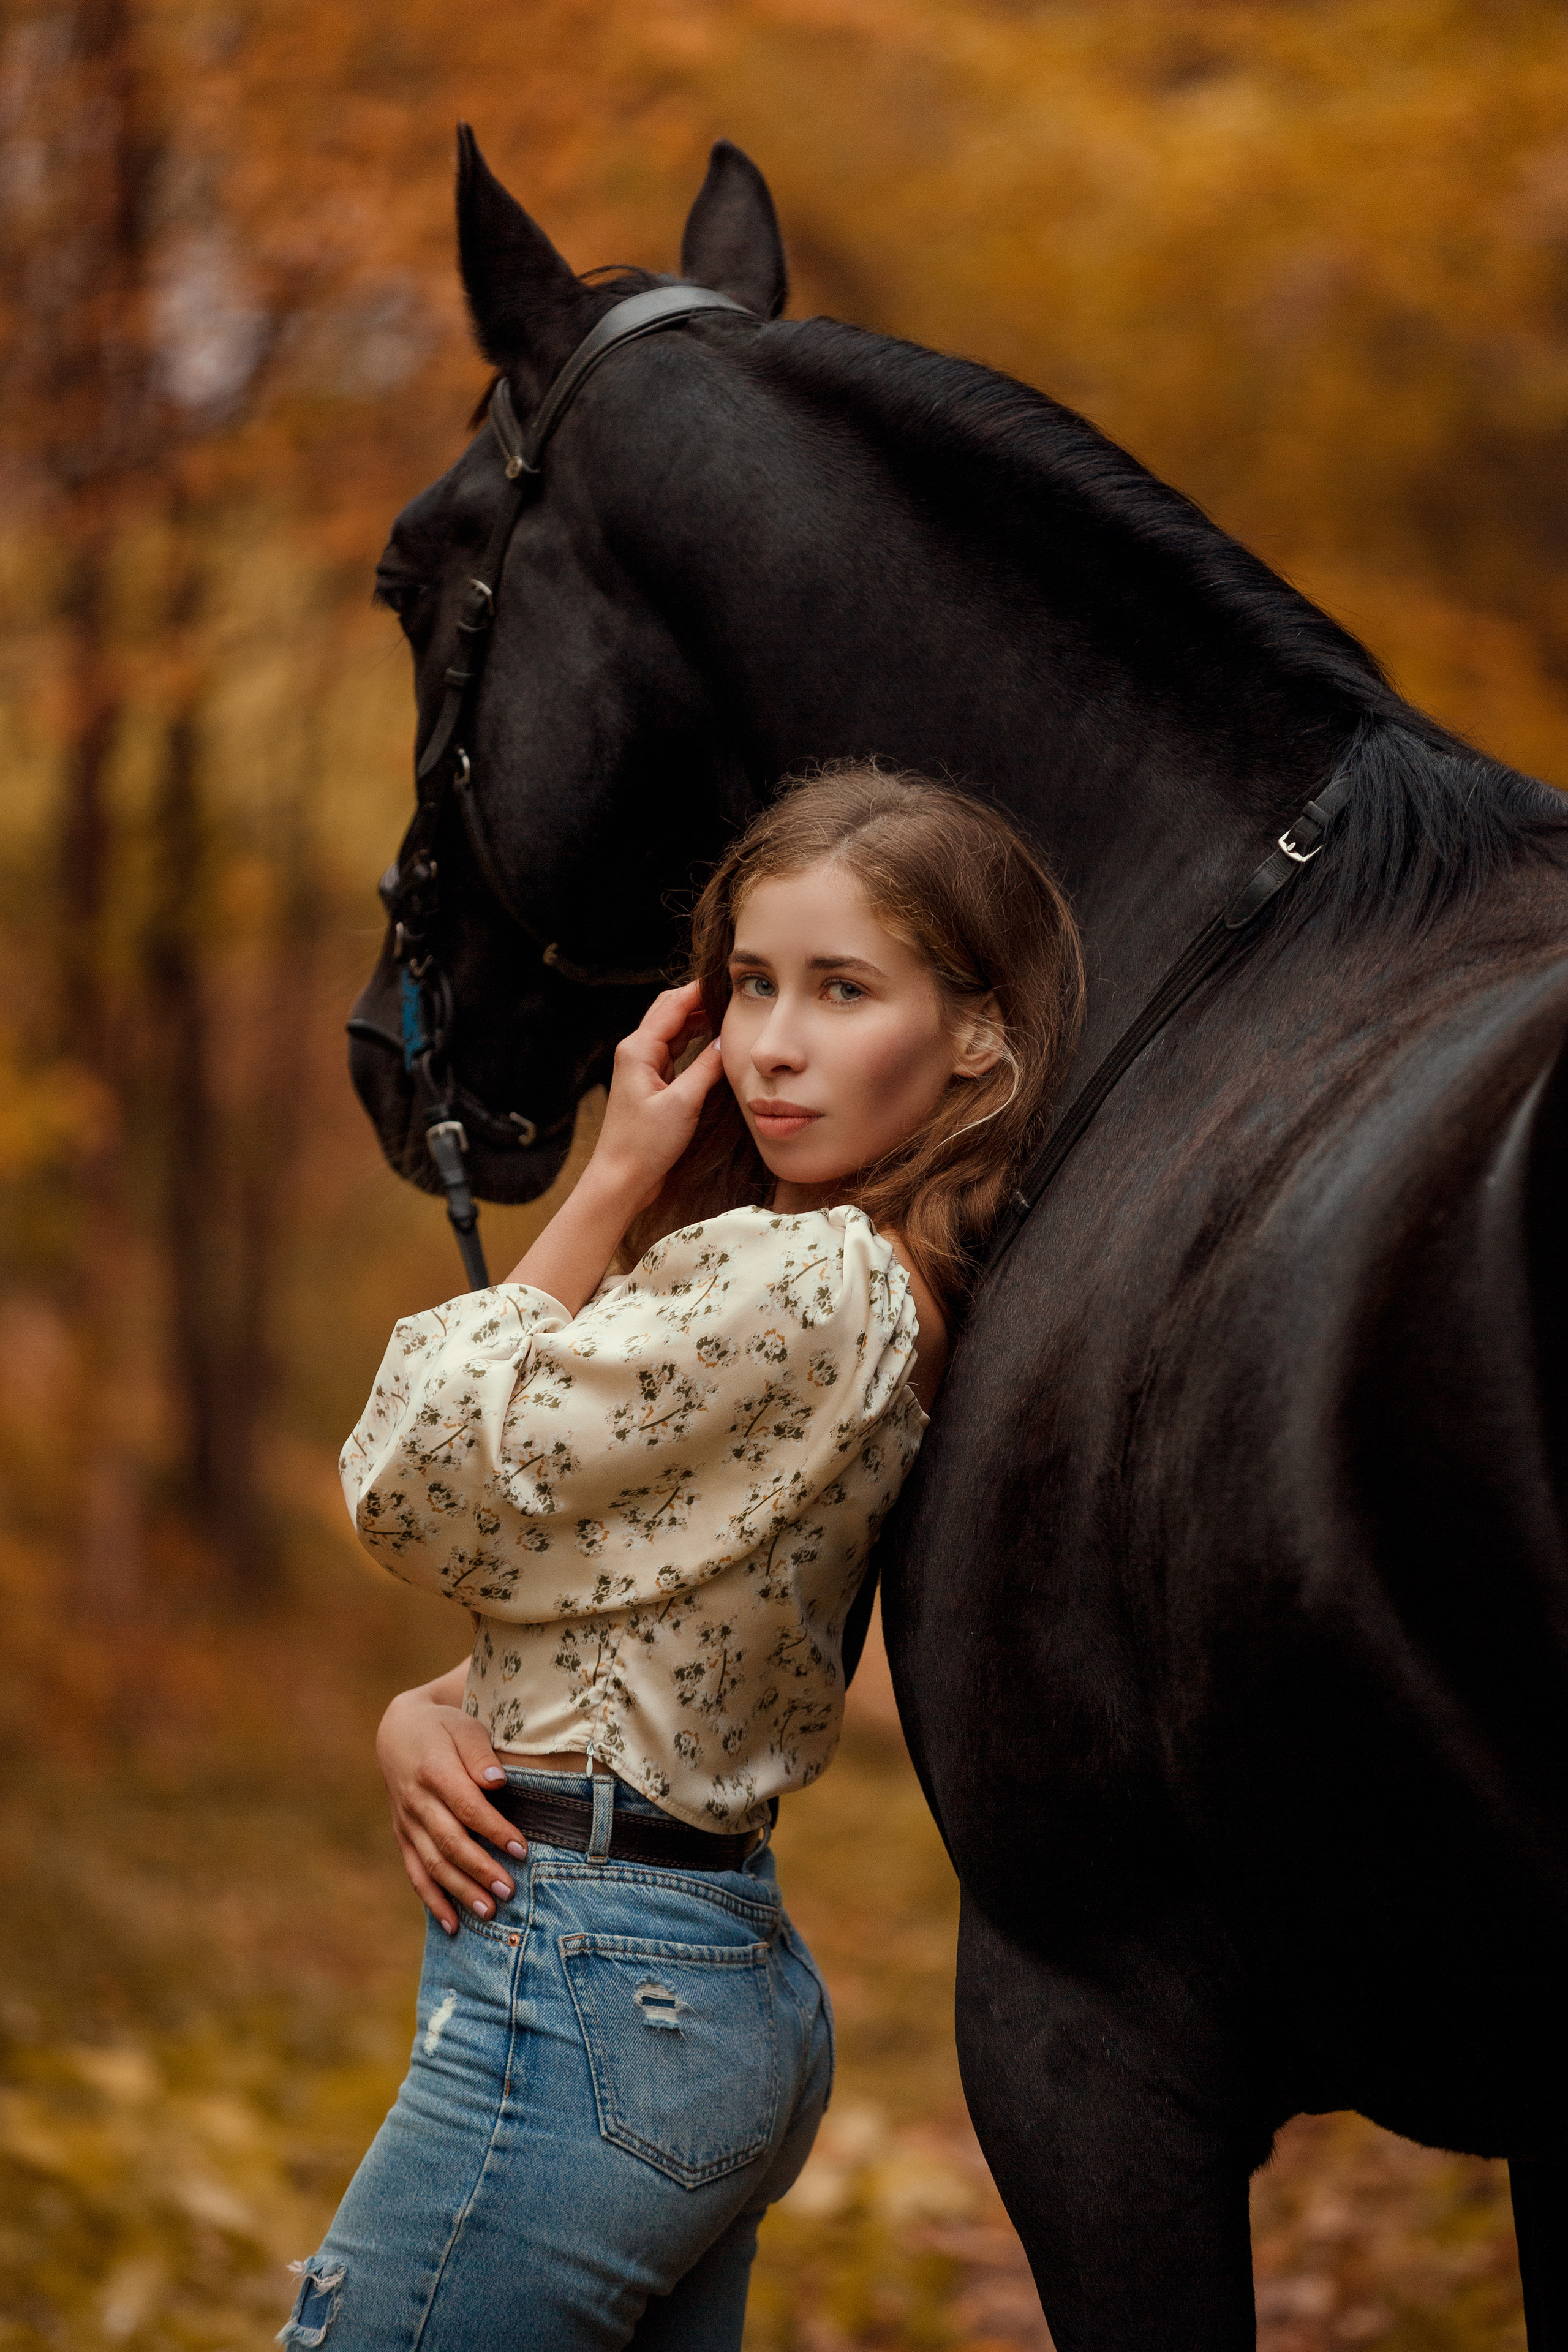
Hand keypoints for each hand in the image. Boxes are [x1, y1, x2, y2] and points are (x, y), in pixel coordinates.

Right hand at [376, 1685, 525, 1934]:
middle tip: (510, 1891)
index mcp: (434, 1771)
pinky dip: (432, 1901)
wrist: (399, 1731)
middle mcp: (416, 1802)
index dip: (494, 1830)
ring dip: (460, 1891)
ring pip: (433, 1864)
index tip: (522, 1849)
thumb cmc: (444, 1728)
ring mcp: (407, 1823)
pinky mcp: (403, 1837)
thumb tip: (497, 1781)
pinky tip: (453, 1926)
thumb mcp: (464, 1726)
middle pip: (450, 1842)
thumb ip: (480, 1754)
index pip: (467, 1807)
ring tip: (489, 1913)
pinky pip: (416, 1874)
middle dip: (480, 1870)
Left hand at [589, 982, 726, 1208]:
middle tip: (733, 990)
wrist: (621, 1179)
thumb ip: (707, 1068)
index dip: (701, 989)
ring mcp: (643, 1067)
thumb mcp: (683, 1104)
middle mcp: (637, 1052)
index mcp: (638, 1049)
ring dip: (699, 1019)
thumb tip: (729, 1042)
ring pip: (674, 1030)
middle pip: (670, 1011)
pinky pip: (676, 1052)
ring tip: (730, 1009)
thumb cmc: (644, 1145)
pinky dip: (695, 1042)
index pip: (673, 1005)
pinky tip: (714, 1039)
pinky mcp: (652, 1084)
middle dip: (700, 998)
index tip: (729, 977)